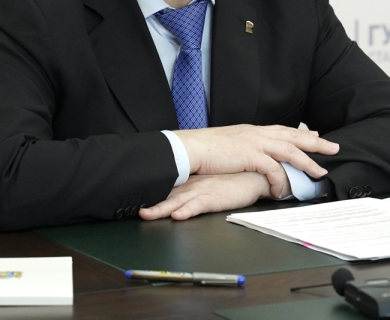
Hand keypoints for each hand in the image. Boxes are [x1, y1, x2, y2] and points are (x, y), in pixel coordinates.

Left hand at [139, 172, 283, 220]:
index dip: (151, 192)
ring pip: (178, 201)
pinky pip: (198, 205)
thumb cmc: (236, 179)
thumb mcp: (213, 181)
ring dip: (161, 209)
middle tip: (134, 209)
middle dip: (151, 203)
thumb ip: (198, 185)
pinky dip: (187, 210)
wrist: (256, 174)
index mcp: (192, 181)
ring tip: (146, 214)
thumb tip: (182, 193)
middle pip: (167, 195)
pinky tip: (178, 215)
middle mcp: (194, 185)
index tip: (134, 199)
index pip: (168, 186)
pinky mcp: (215, 198)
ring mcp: (203, 191)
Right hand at [175, 124, 337, 197]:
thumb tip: (250, 155)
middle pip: (294, 136)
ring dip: (308, 162)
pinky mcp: (250, 155)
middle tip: (334, 148)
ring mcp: (255, 143)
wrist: (188, 149)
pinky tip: (285, 191)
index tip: (317, 135)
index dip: (301, 133)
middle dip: (316, 142)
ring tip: (320, 172)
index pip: (283, 130)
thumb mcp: (229, 145)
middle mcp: (257, 134)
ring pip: (290, 150)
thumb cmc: (203, 150)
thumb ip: (243, 148)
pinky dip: (281, 180)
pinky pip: (273, 169)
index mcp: (252, 131)